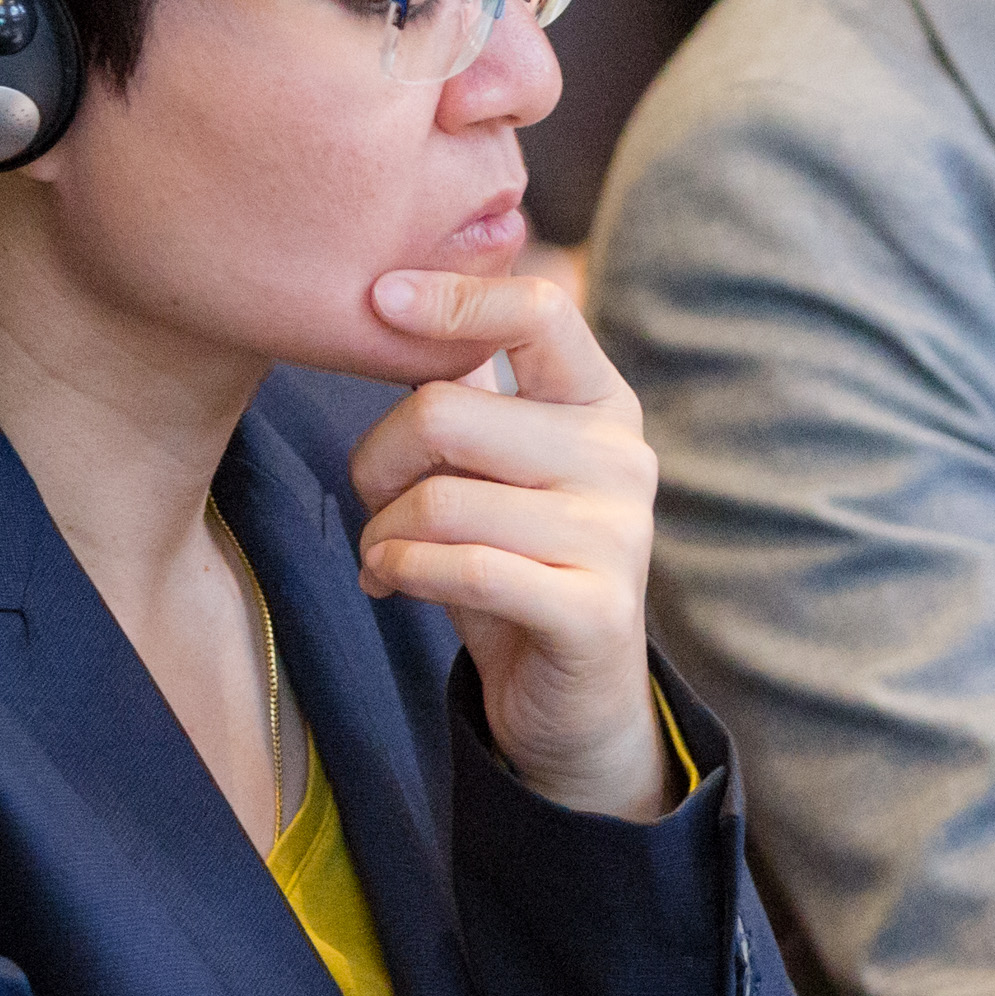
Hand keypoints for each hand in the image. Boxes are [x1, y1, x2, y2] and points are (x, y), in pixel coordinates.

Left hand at [351, 269, 675, 820]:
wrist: (572, 700)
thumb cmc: (515, 563)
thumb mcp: (493, 469)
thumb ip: (464, 391)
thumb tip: (396, 295)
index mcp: (602, 403)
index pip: (537, 309)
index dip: (451, 299)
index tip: (378, 299)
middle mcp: (622, 457)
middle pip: (446, 410)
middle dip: (376, 459)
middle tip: (372, 498)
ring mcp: (618, 535)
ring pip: (440, 499)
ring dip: (382, 533)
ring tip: (383, 554)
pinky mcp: (594, 609)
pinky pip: (464, 567)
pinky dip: (403, 571)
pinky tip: (392, 582)